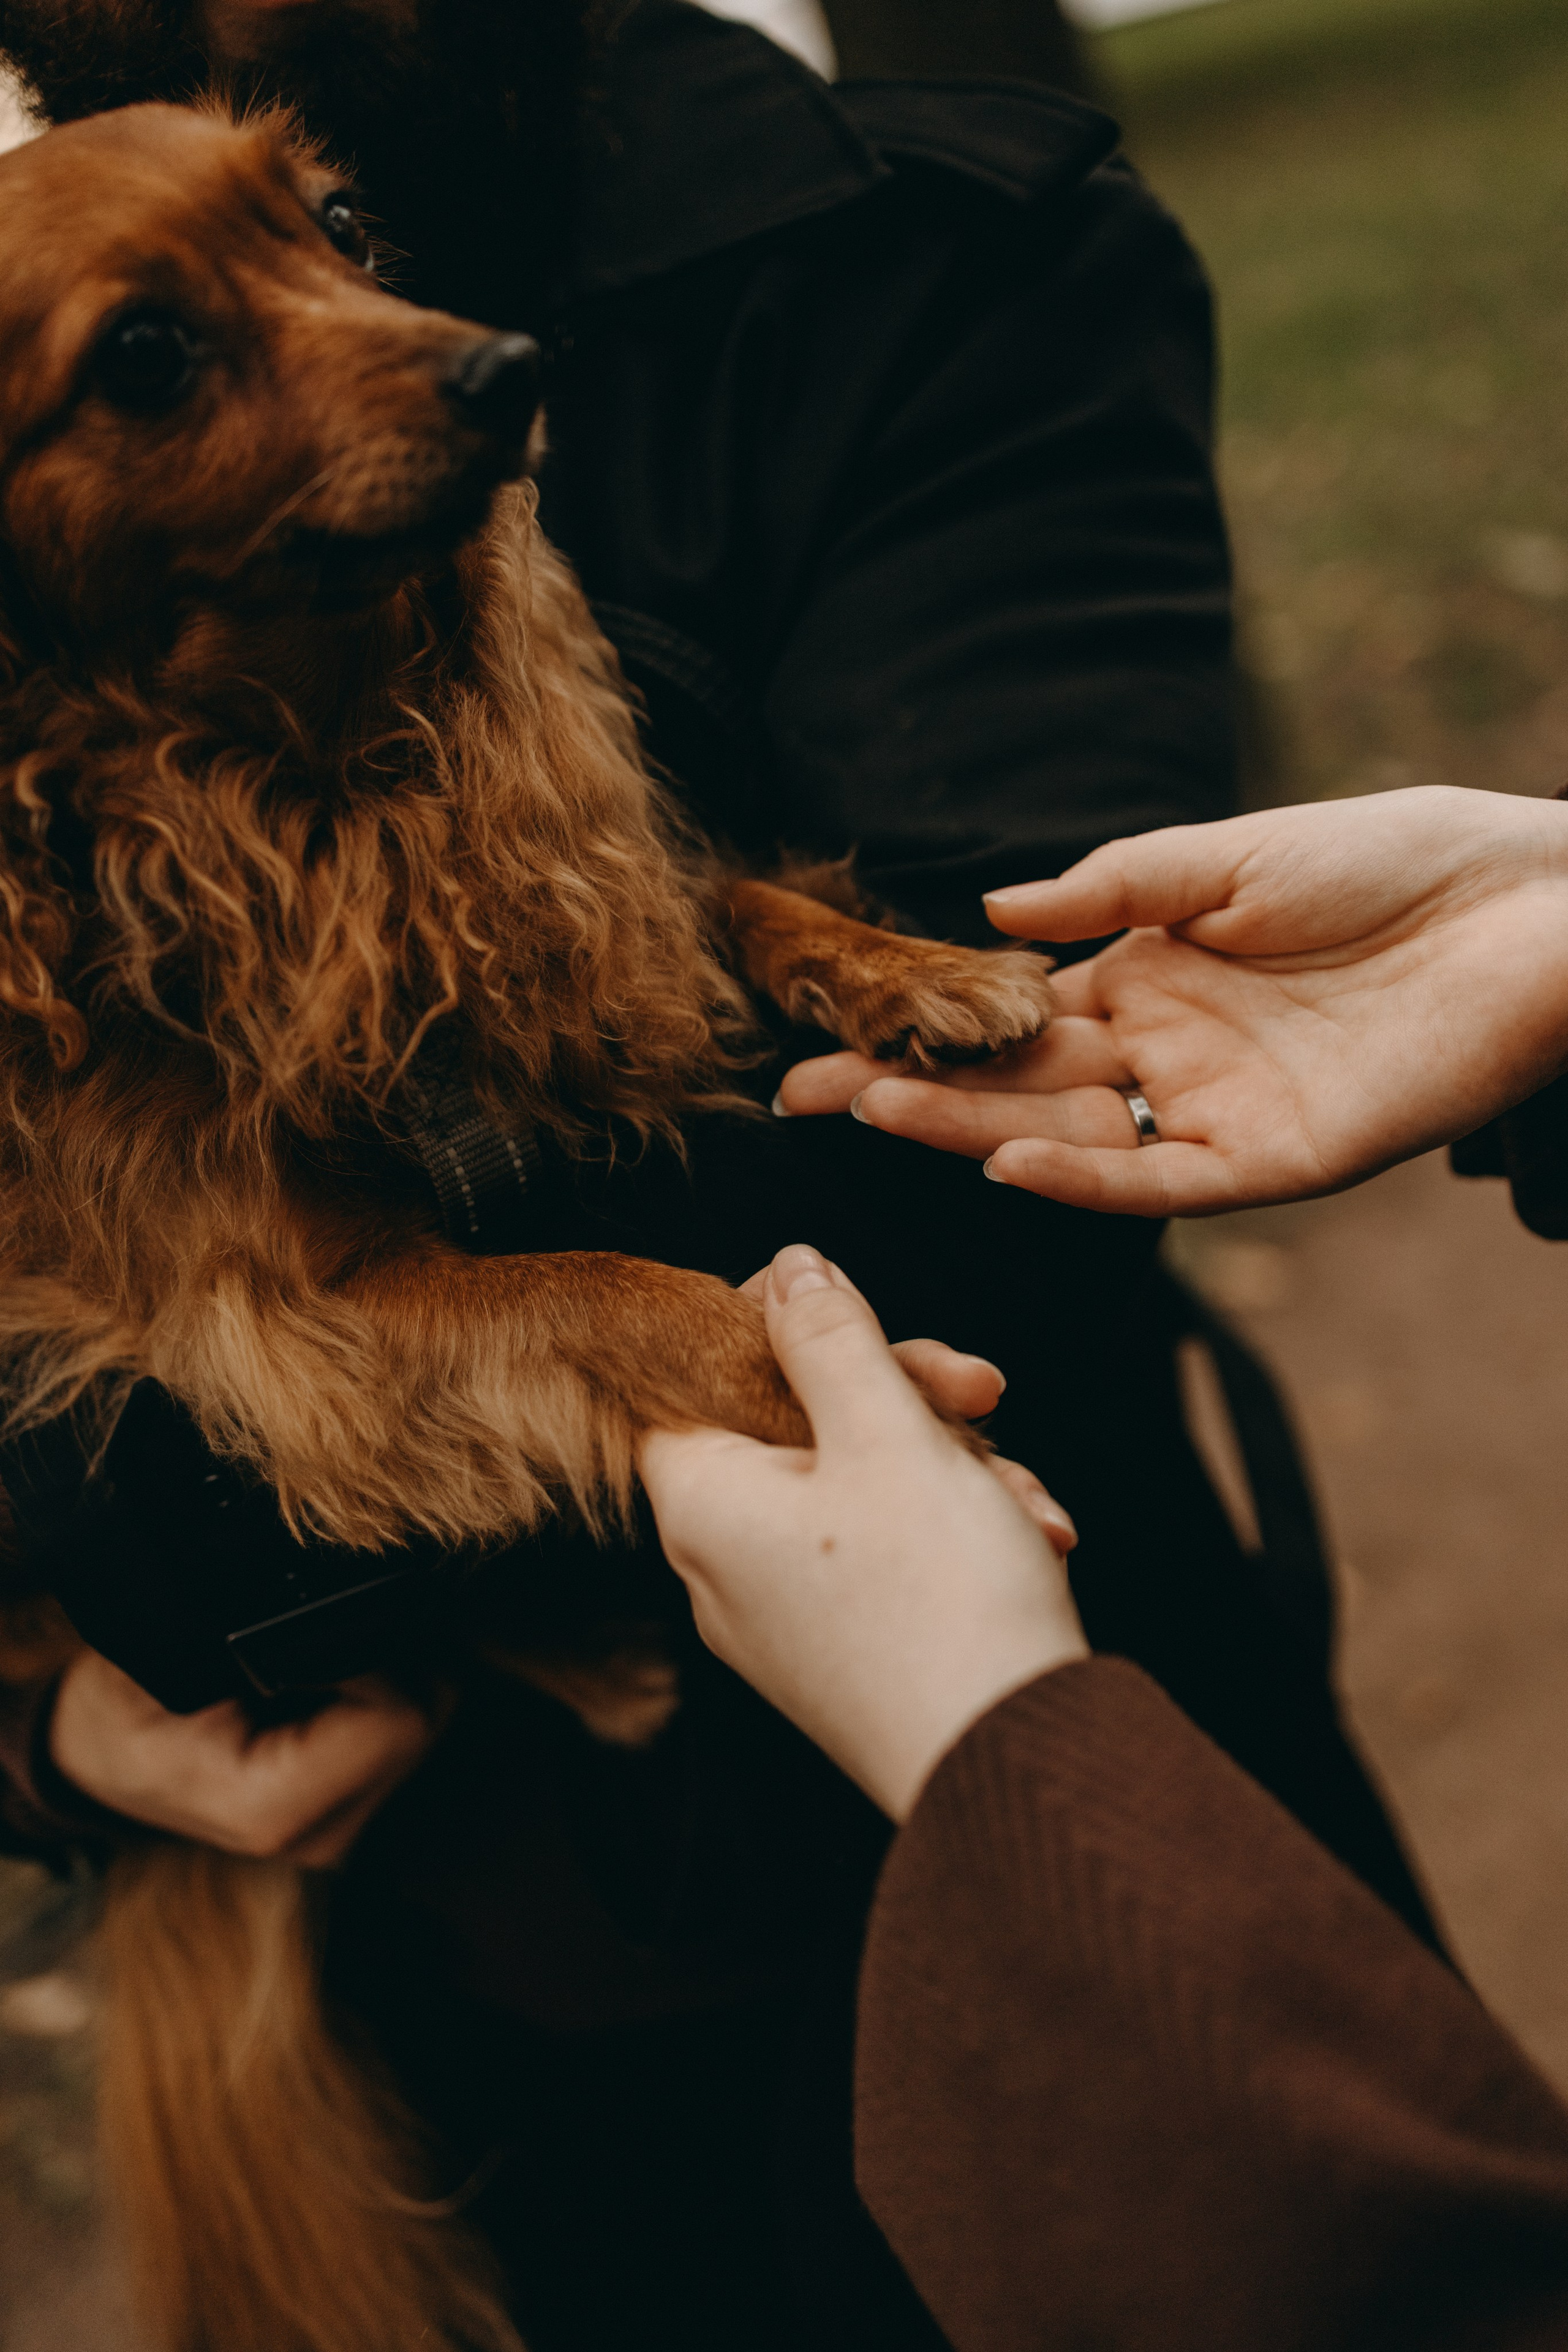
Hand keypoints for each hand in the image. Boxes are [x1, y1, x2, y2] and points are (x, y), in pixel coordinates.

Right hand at [49, 1650, 436, 1866]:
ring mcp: (345, 1828)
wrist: (101, 1756)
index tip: (316, 1621)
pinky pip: (409, 1723)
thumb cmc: (120, 1706)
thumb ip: (238, 1640)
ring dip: (387, 1668)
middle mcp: (324, 1835)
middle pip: (427, 1714)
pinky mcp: (358, 1807)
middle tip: (314, 1627)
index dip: (374, 1653)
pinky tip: (322, 1678)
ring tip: (307, 1656)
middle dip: (387, 1655)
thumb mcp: (156, 1664)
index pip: (398, 1719)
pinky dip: (382, 1687)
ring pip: (429, 1713)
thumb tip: (307, 1601)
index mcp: (274, 1810)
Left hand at [640, 1244, 1086, 1819]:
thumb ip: (830, 1337)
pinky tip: (1031, 1534)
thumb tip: (788, 1267)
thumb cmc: (941, 1596)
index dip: (774, 1325)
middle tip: (985, 1394)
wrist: (1018, 1763)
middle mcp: (719, 1567)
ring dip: (949, 1467)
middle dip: (904, 1399)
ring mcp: (780, 1618)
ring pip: (858, 1486)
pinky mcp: (840, 1654)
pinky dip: (953, 1529)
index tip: (859, 1311)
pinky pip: (884, 1553)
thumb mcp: (887, 1430)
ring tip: (1024, 1496)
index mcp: (700, 1503)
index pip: (695, 1374)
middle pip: (793, 1424)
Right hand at [776, 788, 1567, 1214]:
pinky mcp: (1278, 1159)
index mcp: (1152, 974)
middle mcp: (1167, 1051)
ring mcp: (1216, 1109)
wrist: (1532, 907)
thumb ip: (1114, 886)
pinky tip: (1011, 1162)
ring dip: (970, 1129)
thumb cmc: (1396, 860)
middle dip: (907, 1089)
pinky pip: (1162, 1180)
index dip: (918, 1026)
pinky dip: (1087, 1177)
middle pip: (1014, 1082)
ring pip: (1069, 1134)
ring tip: (871, 1109)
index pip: (1009, 1013)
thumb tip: (992, 911)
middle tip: (798, 1092)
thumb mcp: (1233, 853)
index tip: (821, 1033)